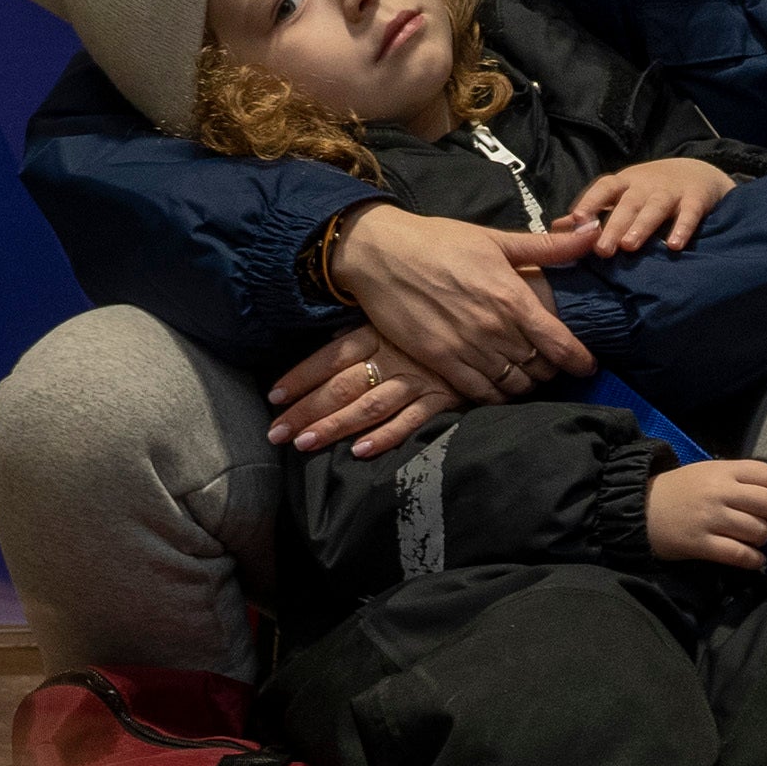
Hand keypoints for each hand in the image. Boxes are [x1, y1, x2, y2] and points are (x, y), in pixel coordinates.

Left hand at [265, 327, 471, 459]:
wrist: (492, 319)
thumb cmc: (435, 317)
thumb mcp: (395, 314)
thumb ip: (362, 330)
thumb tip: (328, 341)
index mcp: (377, 331)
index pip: (331, 356)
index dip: (302, 375)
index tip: (274, 396)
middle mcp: (394, 356)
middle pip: (342, 386)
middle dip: (306, 410)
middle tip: (276, 433)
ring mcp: (418, 378)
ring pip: (369, 406)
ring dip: (335, 426)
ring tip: (305, 444)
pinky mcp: (443, 397)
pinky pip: (412, 420)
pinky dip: (386, 436)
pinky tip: (361, 451)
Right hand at [278, 205, 595, 436]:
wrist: (381, 254)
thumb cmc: (440, 241)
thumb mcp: (496, 239)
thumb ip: (549, 247)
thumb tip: (593, 232)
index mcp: (511, 298)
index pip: (560, 343)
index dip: (579, 360)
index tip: (587, 365)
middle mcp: (493, 329)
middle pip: (539, 368)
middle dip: (551, 370)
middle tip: (552, 365)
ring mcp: (465, 348)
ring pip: (512, 384)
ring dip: (526, 384)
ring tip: (527, 375)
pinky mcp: (439, 361)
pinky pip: (479, 393)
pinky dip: (495, 395)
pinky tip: (499, 387)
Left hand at [559, 156, 733, 258]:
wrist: (699, 173)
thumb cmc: (650, 190)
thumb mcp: (622, 195)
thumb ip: (593, 211)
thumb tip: (557, 226)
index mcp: (625, 183)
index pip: (604, 188)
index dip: (590, 202)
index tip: (577, 220)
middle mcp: (646, 185)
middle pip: (628, 204)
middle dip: (614, 225)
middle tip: (601, 250)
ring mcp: (671, 191)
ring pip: (655, 208)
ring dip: (642, 226)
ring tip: (629, 246)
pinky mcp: (695, 200)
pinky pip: (689, 214)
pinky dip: (683, 229)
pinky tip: (675, 246)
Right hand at [645, 456, 766, 571]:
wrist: (638, 507)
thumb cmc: (677, 490)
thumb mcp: (706, 472)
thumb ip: (736, 479)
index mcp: (723, 471)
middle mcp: (720, 492)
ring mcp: (710, 518)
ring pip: (757, 531)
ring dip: (762, 540)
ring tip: (753, 540)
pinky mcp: (701, 544)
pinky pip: (739, 554)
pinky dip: (753, 561)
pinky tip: (754, 560)